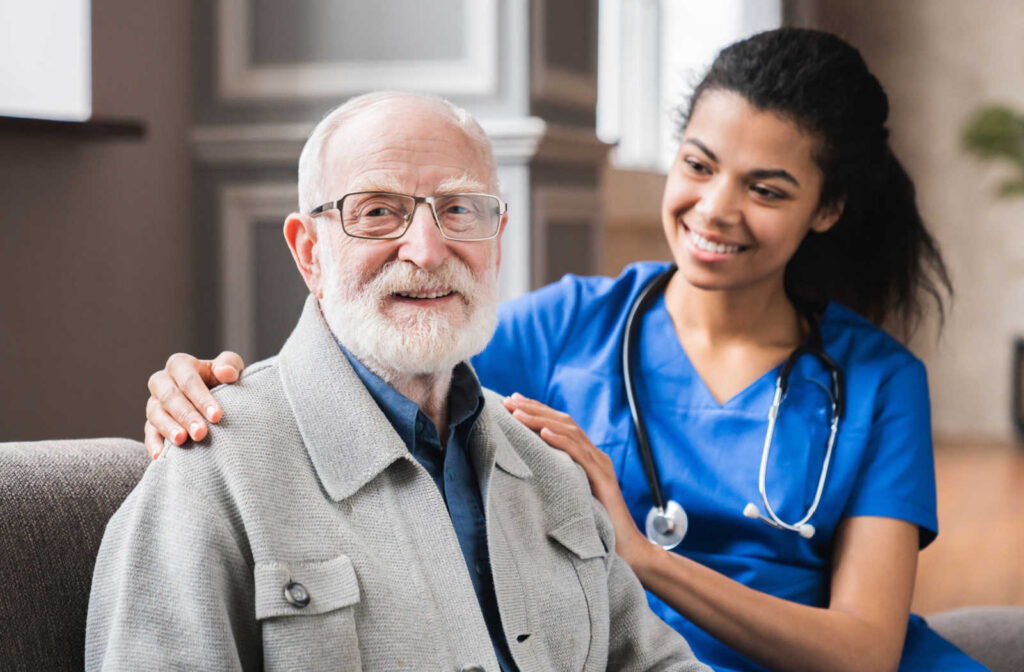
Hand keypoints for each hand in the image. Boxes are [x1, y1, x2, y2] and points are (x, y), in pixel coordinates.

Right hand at [144, 351, 245, 458]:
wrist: (216, 398)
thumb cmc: (223, 379)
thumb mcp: (230, 367)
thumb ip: (230, 364)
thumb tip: (226, 373)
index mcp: (180, 365)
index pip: (188, 380)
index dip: (202, 398)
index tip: (217, 416)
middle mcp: (162, 382)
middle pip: (169, 397)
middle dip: (186, 415)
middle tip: (201, 433)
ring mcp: (154, 403)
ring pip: (156, 414)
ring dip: (168, 428)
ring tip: (182, 440)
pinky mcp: (151, 423)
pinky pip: (148, 432)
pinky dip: (153, 443)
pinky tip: (159, 455)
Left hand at [502, 393, 654, 567]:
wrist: (627, 551)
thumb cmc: (595, 528)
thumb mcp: (570, 497)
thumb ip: (556, 480)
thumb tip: (524, 473)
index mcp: (588, 458)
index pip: (561, 426)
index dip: (538, 412)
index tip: (513, 402)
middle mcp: (596, 456)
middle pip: (564, 422)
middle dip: (536, 408)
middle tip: (510, 400)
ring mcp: (601, 465)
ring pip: (570, 432)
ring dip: (542, 420)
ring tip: (518, 412)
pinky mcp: (603, 479)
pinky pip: (581, 454)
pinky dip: (561, 441)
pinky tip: (543, 433)